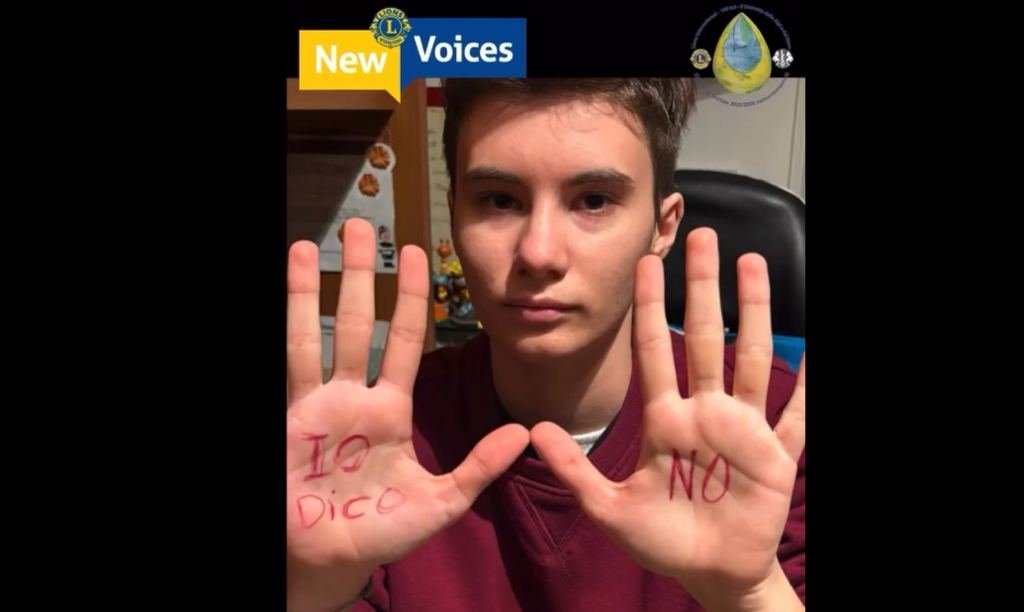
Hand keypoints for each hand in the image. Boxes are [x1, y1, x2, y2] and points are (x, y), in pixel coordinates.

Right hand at [286, 220, 528, 592]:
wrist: (332, 561)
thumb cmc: (381, 533)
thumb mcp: (441, 501)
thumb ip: (479, 466)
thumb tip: (525, 433)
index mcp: (391, 410)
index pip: (405, 341)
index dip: (412, 298)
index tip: (417, 254)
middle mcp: (355, 396)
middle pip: (362, 321)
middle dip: (364, 274)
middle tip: (366, 226)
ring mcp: (320, 403)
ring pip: (322, 330)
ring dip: (319, 285)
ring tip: (318, 241)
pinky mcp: (293, 415)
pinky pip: (292, 359)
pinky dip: (291, 317)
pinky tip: (291, 275)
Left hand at [531, 228, 804, 608]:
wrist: (711, 574)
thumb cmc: (663, 540)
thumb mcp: (609, 508)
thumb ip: (575, 470)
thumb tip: (533, 432)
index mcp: (666, 420)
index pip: (656, 351)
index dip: (651, 308)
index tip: (647, 263)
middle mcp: (705, 413)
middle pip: (706, 338)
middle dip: (704, 288)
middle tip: (704, 237)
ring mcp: (744, 430)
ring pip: (750, 358)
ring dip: (753, 312)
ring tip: (752, 262)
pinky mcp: (777, 457)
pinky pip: (796, 415)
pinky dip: (805, 386)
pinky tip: (810, 352)